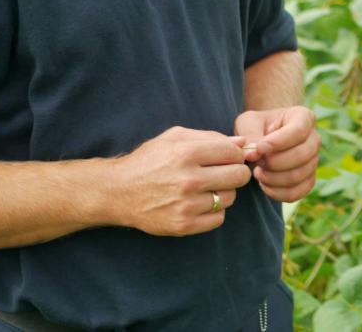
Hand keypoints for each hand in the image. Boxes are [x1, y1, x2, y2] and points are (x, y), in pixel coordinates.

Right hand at [111, 126, 251, 235]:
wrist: (118, 192)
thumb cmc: (149, 161)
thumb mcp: (173, 138)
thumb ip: (209, 136)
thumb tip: (243, 143)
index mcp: (186, 153)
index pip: (233, 153)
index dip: (235, 154)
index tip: (228, 158)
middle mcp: (188, 179)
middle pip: (238, 176)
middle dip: (236, 172)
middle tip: (224, 173)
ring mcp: (186, 205)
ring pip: (230, 198)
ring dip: (223, 192)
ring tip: (207, 188)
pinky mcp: (184, 225)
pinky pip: (218, 218)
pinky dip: (214, 211)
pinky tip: (199, 203)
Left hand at [235, 106, 319, 202]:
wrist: (265, 138)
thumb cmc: (257, 126)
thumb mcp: (249, 122)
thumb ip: (250, 134)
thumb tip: (253, 154)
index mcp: (303, 117)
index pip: (298, 131)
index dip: (279, 142)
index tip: (260, 148)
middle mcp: (314, 138)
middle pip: (302, 155)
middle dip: (274, 163)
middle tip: (257, 163)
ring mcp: (314, 160)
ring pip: (299, 175)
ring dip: (274, 179)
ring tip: (257, 173)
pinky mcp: (309, 179)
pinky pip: (299, 192)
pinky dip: (279, 193)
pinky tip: (265, 185)